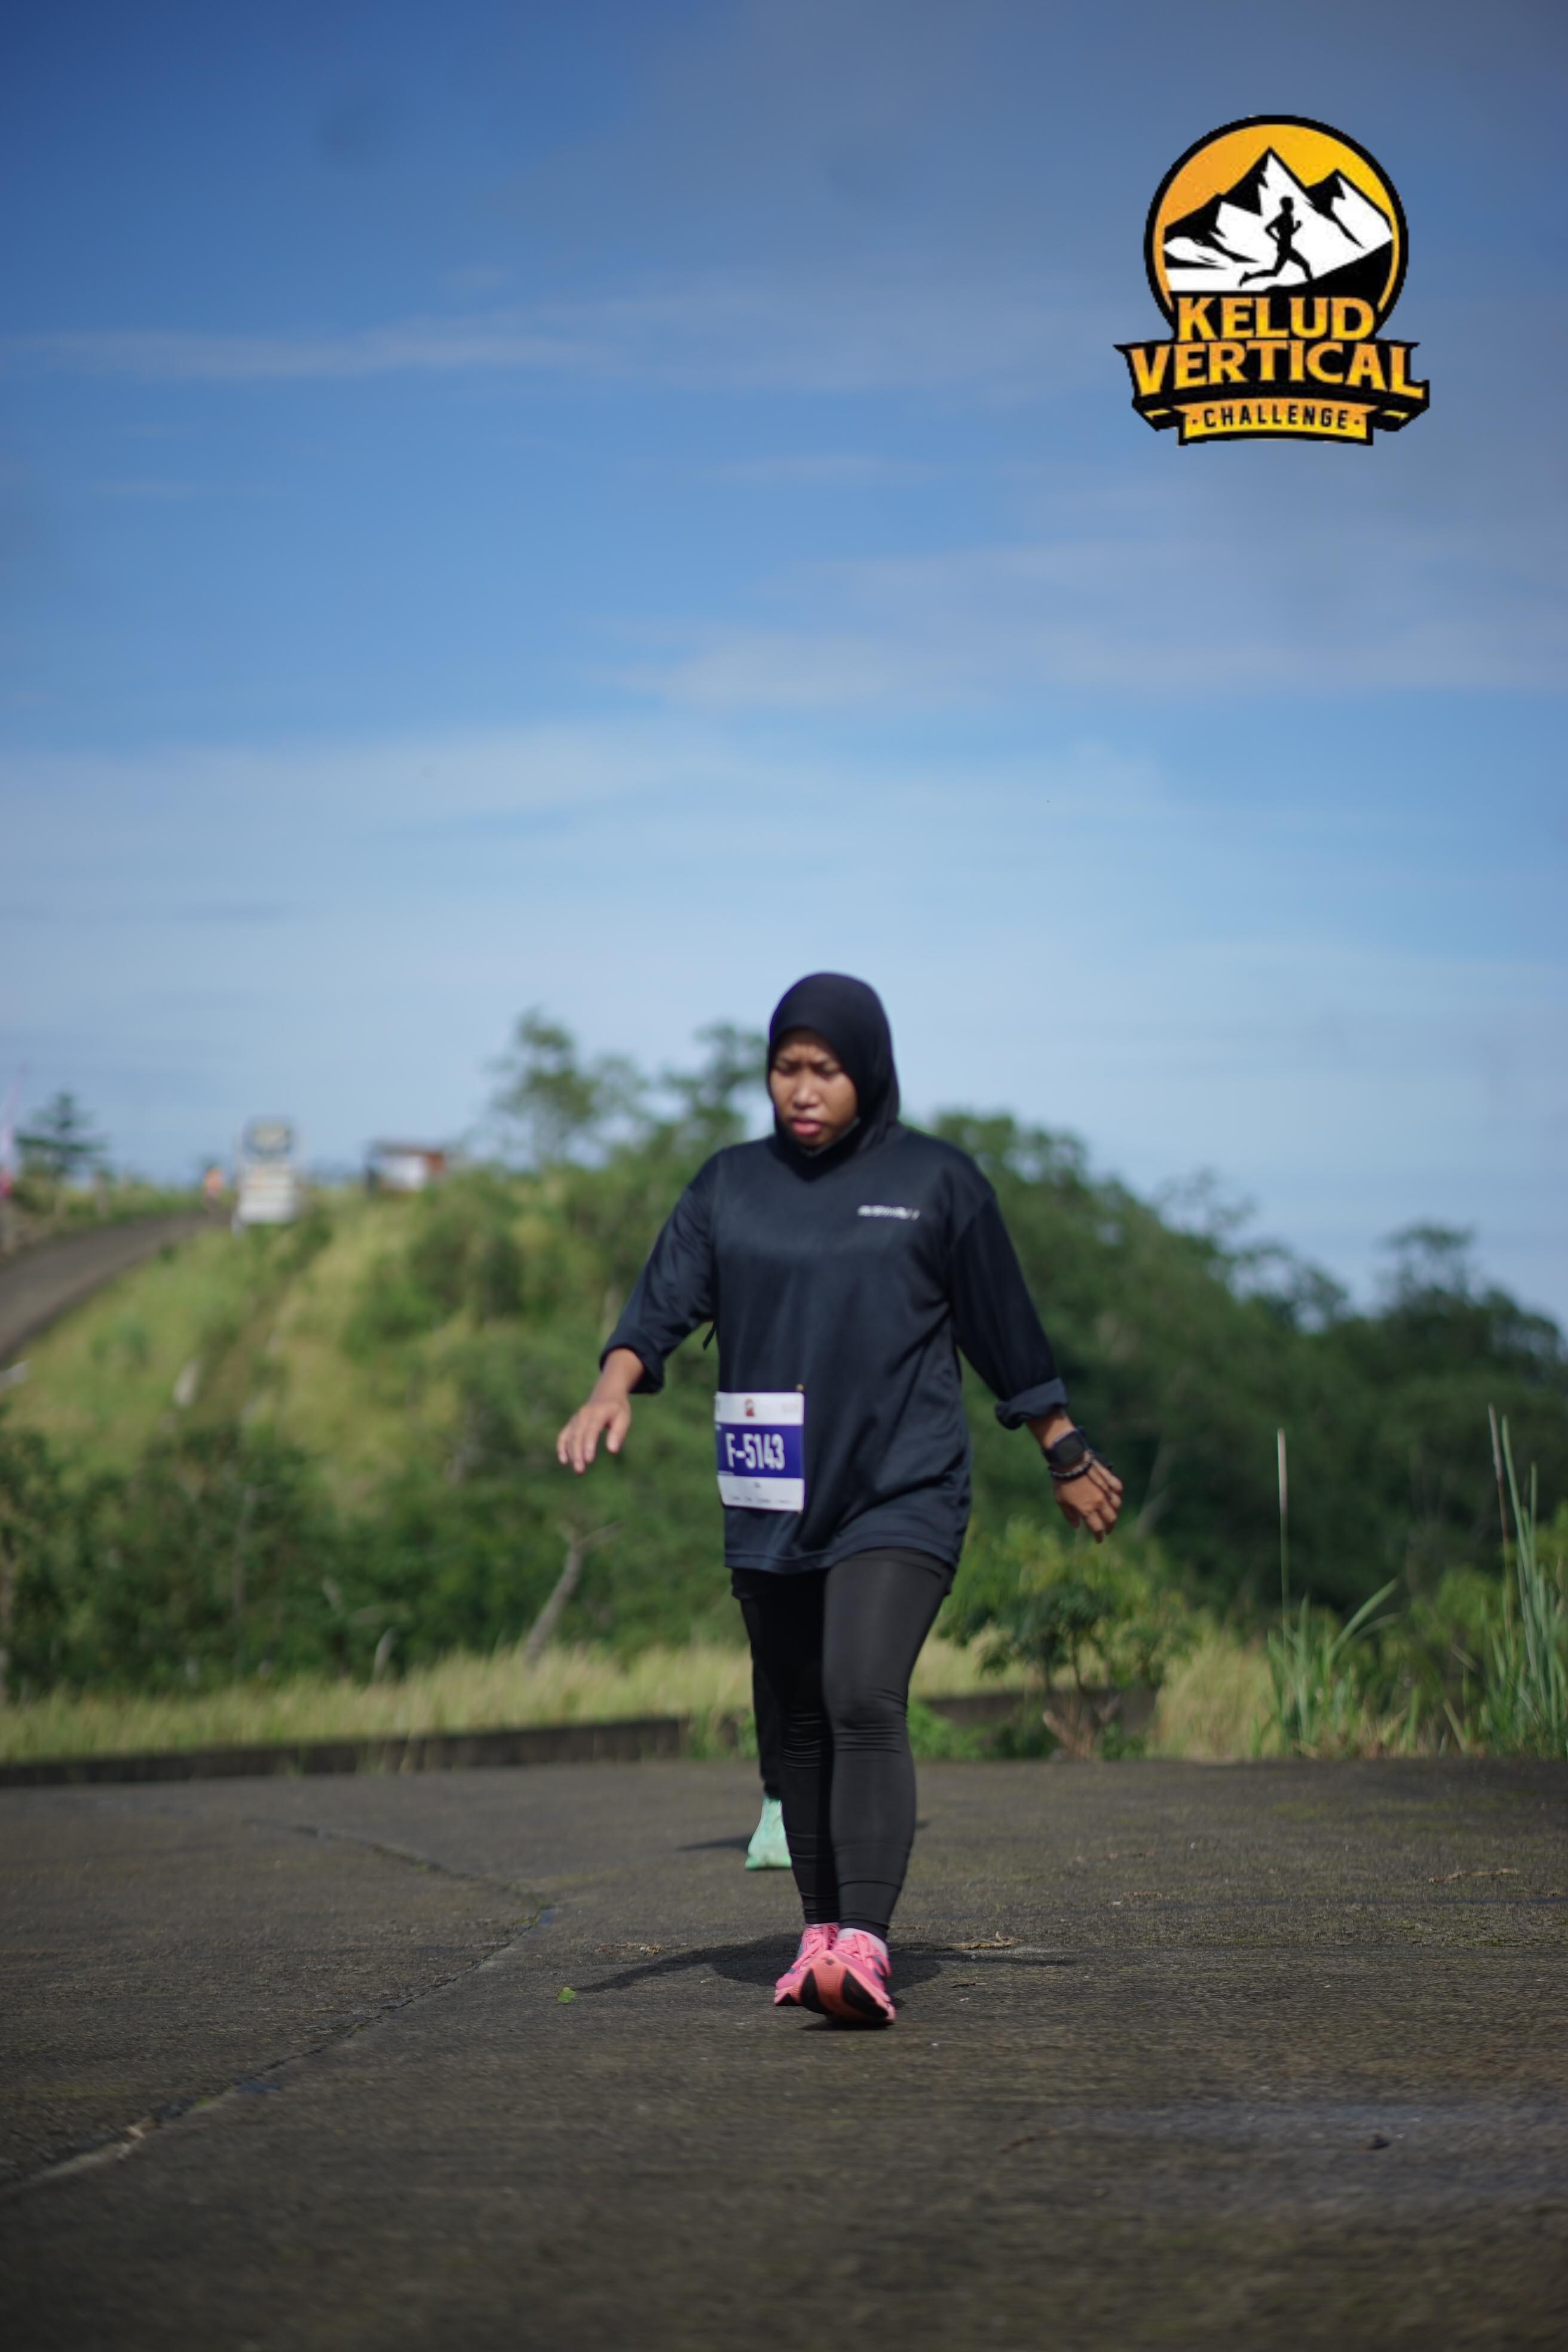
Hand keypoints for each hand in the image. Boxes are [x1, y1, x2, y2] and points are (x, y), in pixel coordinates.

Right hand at [556, 1348, 642, 1473]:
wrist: (606, 1393)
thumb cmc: (617, 1409)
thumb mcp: (624, 1417)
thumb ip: (618, 1433)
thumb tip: (612, 1451)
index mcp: (599, 1412)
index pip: (592, 1430)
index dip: (589, 1444)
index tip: (589, 1460)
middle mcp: (584, 1414)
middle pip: (578, 1436)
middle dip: (577, 1454)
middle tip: (580, 1471)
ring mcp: (576, 1418)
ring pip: (570, 1437)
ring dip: (571, 1454)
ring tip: (578, 1470)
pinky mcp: (572, 1423)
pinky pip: (564, 1435)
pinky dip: (561, 1447)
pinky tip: (564, 1461)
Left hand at [1052, 1457, 1123, 1541]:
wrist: (1069, 1461)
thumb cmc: (1062, 1483)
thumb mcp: (1062, 1502)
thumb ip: (1070, 1516)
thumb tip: (1077, 1527)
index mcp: (1088, 1510)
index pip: (1097, 1528)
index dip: (1099, 1536)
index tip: (1099, 1540)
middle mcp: (1100, 1503)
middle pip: (1111, 1519)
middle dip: (1110, 1527)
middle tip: (1107, 1530)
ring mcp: (1106, 1490)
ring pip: (1117, 1505)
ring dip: (1115, 1512)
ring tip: (1112, 1515)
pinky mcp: (1109, 1479)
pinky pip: (1118, 1489)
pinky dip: (1118, 1495)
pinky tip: (1115, 1497)